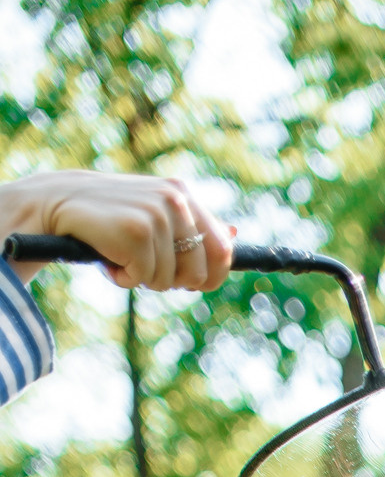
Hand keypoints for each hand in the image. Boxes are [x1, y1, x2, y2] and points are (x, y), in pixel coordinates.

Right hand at [0, 169, 234, 293]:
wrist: (58, 203)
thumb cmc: (112, 218)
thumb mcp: (156, 216)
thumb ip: (194, 226)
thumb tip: (235, 234)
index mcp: (183, 195)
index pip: (223, 251)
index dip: (209, 277)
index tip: (187, 281)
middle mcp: (176, 200)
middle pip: (200, 273)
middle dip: (173, 281)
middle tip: (144, 265)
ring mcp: (158, 215)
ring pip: (170, 280)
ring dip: (143, 279)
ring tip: (121, 254)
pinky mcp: (138, 232)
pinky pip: (144, 279)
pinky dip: (123, 278)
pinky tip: (108, 256)